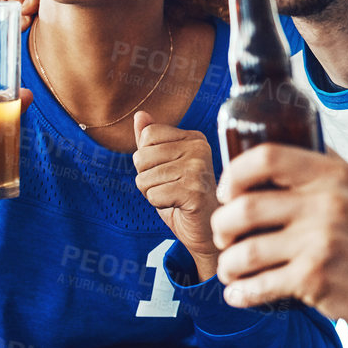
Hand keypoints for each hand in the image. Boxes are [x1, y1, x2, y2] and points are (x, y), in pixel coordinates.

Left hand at [132, 112, 220, 281]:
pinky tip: (179, 206)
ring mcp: (199, 169)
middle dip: (148, 178)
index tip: (169, 172)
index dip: (147, 159)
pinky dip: (160, 205)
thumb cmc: (184, 198)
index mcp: (194, 138)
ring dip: (153, 194)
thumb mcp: (164, 166)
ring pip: (144, 179)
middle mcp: (200, 148)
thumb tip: (140, 115)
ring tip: (176, 197)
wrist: (207, 232)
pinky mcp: (195, 191)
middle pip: (141, 157)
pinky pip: (153, 195)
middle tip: (172, 188)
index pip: (147, 136)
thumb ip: (151, 141)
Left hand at [211, 145, 347, 330]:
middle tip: (225, 239)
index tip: (228, 194)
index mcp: (333, 174)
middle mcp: (327, 203)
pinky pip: (259, 285)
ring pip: (245, 251)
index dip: (235, 175)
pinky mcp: (315, 278)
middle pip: (244, 207)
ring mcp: (321, 241)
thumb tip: (275, 152)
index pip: (266, 157)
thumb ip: (320, 170)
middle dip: (222, 227)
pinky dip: (241, 293)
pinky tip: (240, 293)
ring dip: (228, 265)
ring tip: (231, 270)